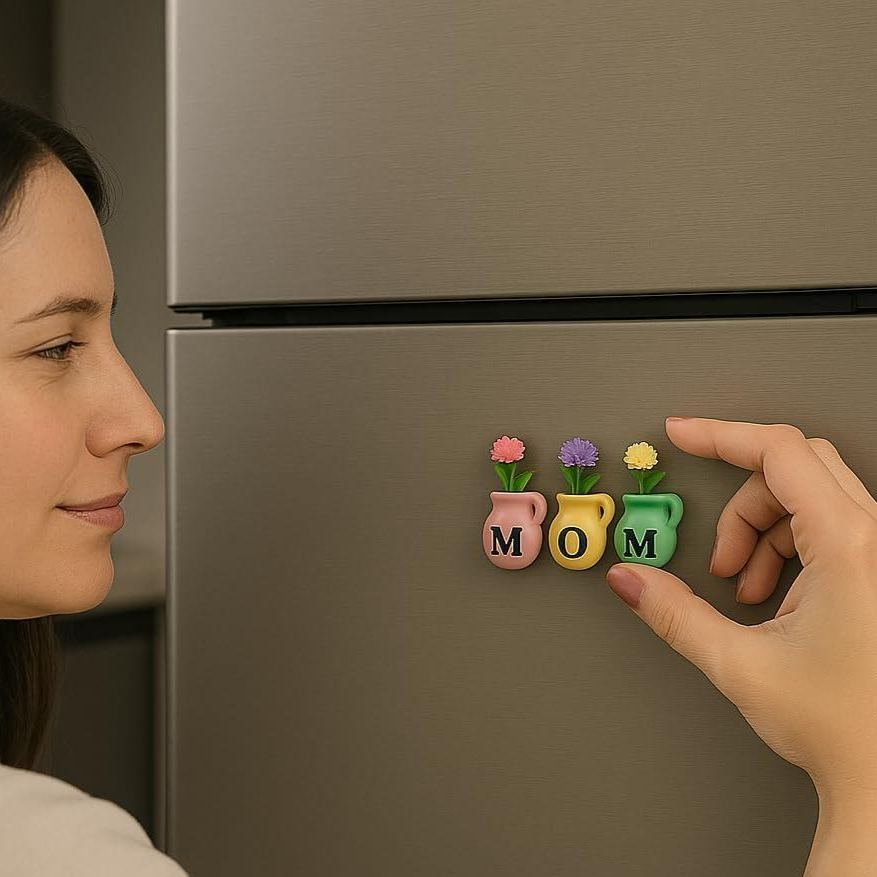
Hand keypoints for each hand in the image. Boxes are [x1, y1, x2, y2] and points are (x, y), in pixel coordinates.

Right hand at [605, 417, 876, 875]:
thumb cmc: (845, 729)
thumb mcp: (740, 663)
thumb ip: (674, 613)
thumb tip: (630, 579)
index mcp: (850, 547)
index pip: (779, 451)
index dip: (721, 434)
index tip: (682, 434)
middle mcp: (876, 539)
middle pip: (794, 469)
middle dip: (743, 503)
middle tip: (719, 554)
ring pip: (811, 496)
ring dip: (764, 531)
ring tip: (748, 589)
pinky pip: (831, 525)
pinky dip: (790, 547)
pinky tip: (777, 597)